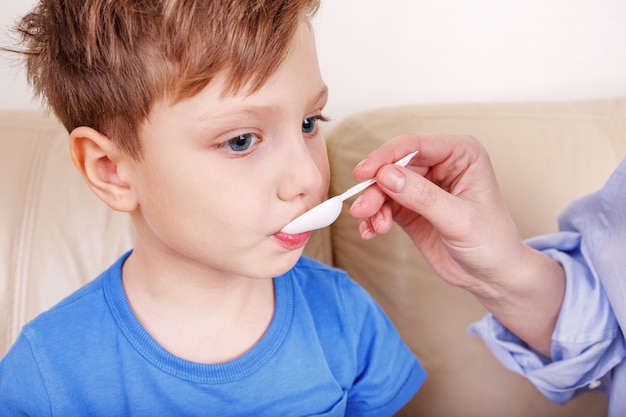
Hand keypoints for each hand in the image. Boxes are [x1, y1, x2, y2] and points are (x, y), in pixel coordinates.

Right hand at [350, 133, 522, 290]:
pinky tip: (372, 231)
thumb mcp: (459, 220)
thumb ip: (423, 197)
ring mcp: (423, 186)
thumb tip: (387, 176)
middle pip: (395, 166)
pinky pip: (384, 205)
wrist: (491, 276)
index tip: (364, 174)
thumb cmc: (491, 243)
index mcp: (461, 154)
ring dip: (373, 205)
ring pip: (385, 186)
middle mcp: (440, 165)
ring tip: (371, 225)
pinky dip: (374, 217)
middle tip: (363, 209)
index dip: (386, 156)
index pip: (416, 145)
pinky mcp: (410, 207)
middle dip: (376, 188)